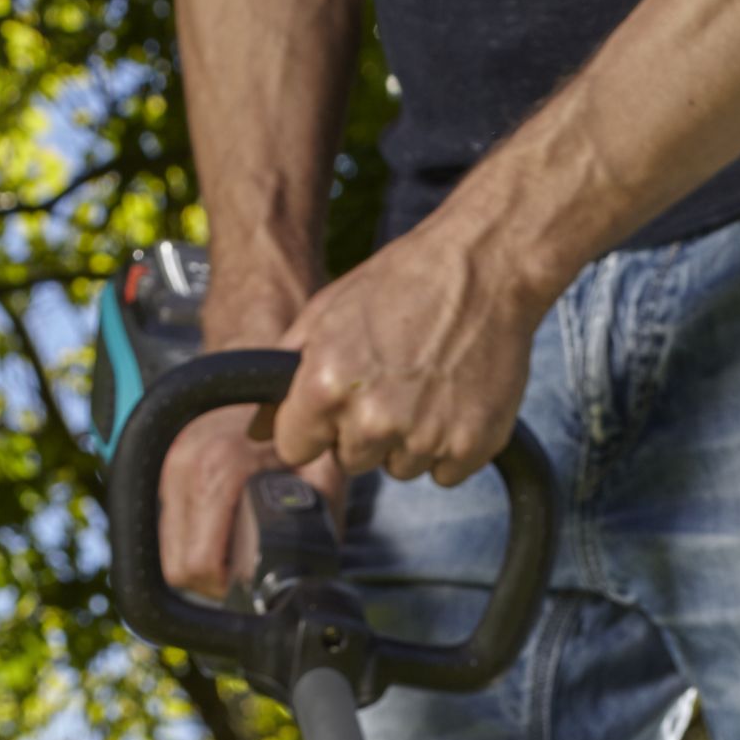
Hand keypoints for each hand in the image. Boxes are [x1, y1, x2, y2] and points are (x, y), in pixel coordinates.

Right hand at [158, 405, 348, 600]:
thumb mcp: (324, 470)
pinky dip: (193, 539)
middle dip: (212, 582)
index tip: (251, 583)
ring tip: (235, 551)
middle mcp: (183, 468)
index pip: (197, 566)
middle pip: (177, 569)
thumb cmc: (297, 417)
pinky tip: (221, 530)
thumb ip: (321, 521)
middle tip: (244, 574)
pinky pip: (170, 528)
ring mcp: (169, 467)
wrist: (261, 366)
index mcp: (218, 469)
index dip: (227, 588)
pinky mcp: (165, 468)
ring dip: (200, 562)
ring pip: (168, 553)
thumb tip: (321, 572)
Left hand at [268, 217, 540, 486]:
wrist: (482, 267)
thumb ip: (284, 373)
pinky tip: (453, 399)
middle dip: (364, 431)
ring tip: (426, 384)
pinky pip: (444, 473)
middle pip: (350, 462)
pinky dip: (450, 444)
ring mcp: (424, 437)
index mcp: (326, 386)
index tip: (334, 403)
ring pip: (399, 469)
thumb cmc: (402, 282)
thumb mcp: (327, 313)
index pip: (295, 448)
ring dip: (408, 439)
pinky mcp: (469, 447)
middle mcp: (372, 419)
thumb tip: (257, 431)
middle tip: (391, 381)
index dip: (313, 425)